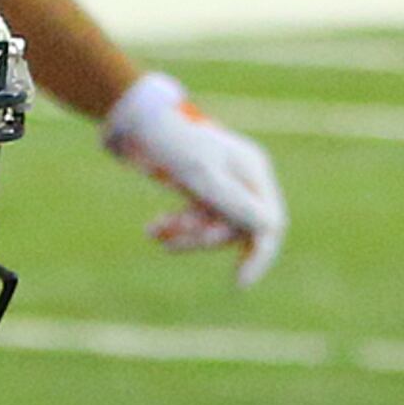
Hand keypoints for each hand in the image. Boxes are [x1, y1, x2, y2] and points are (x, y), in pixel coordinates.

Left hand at [102, 67, 283, 282]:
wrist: (134, 120)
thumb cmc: (169, 143)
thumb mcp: (200, 176)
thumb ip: (234, 202)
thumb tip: (269, 230)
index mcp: (252, 172)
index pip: (269, 224)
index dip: (258, 255)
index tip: (239, 283)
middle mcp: (242, 178)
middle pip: (237, 229)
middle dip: (203, 239)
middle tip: (169, 238)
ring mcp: (220, 183)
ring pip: (213, 227)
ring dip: (185, 235)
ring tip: (154, 231)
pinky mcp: (196, 187)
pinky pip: (195, 220)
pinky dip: (175, 228)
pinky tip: (152, 229)